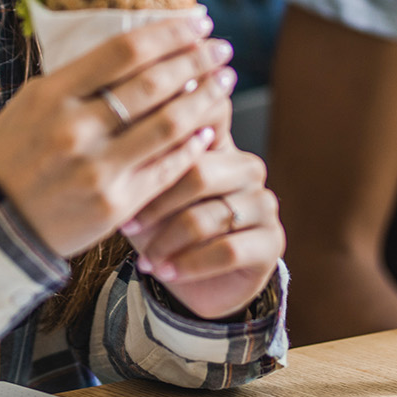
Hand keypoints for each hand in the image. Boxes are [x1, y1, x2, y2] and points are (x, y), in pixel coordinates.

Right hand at [0, 17, 231, 257]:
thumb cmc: (19, 151)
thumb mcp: (35, 101)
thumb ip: (82, 77)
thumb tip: (142, 46)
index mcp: (53, 94)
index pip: (124, 50)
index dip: (169, 33)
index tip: (198, 22)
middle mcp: (75, 129)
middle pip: (153, 84)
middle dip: (196, 60)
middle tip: (222, 48)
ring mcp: (96, 169)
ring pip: (168, 125)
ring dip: (204, 99)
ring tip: (224, 83)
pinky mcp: (115, 205)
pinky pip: (166, 169)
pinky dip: (193, 146)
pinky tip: (209, 130)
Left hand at [122, 128, 281, 320]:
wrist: (191, 281)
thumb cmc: (163, 226)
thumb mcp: (146, 192)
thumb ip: (146, 160)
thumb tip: (124, 131)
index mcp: (219, 143)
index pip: (206, 115)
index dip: (173, 128)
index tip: (135, 149)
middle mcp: (246, 167)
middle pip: (200, 172)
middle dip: (158, 203)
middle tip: (127, 226)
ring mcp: (263, 202)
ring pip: (210, 216)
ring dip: (170, 242)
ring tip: (147, 259)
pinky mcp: (272, 241)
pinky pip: (228, 250)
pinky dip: (190, 264)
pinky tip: (167, 272)